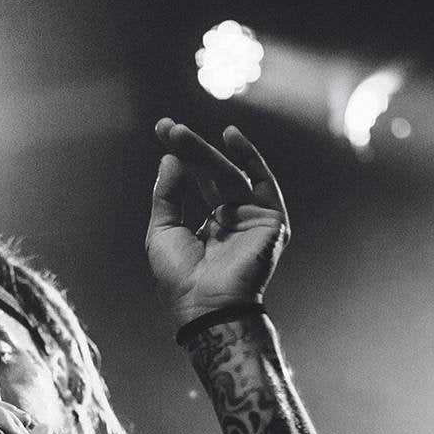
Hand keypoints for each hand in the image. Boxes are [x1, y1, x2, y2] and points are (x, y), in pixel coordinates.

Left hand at [146, 118, 289, 325]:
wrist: (205, 305)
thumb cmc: (180, 279)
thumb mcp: (162, 230)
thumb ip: (167, 194)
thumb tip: (170, 158)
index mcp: (210, 224)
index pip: (196, 180)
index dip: (181, 155)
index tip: (162, 130)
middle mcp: (234, 218)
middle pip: (212, 173)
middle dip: (190, 149)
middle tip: (167, 128)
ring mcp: (253, 218)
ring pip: (230, 174)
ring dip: (205, 152)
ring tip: (180, 134)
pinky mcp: (271, 220)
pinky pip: (263, 182)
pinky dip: (250, 157)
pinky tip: (230, 136)